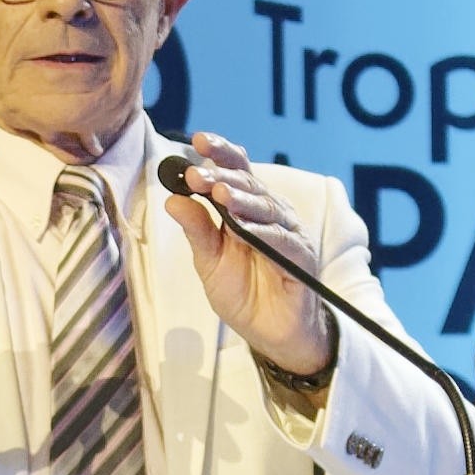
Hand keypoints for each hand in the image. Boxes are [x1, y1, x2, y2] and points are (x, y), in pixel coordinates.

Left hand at [154, 137, 339, 379]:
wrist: (271, 333)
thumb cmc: (243, 293)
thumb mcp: (210, 261)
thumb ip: (197, 230)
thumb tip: (173, 198)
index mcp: (247, 208)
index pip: (237, 170)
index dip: (221, 153)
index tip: (198, 140)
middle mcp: (271, 214)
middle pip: (250, 184)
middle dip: (223, 175)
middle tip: (198, 174)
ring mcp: (289, 234)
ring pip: (266, 209)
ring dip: (243, 199)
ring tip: (220, 193)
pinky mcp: (301, 259)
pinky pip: (283, 242)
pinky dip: (264, 233)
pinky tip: (245, 228)